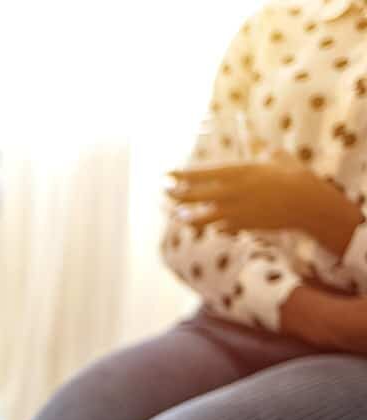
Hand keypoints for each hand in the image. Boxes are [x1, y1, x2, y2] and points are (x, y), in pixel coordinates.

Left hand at [168, 152, 363, 256]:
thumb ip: (259, 152)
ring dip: (188, 216)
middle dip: (176, 194)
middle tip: (164, 192)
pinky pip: (220, 227)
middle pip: (194, 195)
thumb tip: (256, 141)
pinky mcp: (241, 225)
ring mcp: (234, 211)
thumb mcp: (274, 158)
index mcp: (237, 172)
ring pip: (201, 216)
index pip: (201, 174)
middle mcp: (231, 192)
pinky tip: (206, 225)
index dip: (181, 175)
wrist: (306, 203)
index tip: (167, 174)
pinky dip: (214, 225)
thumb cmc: (292, 176)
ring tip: (178, 215)